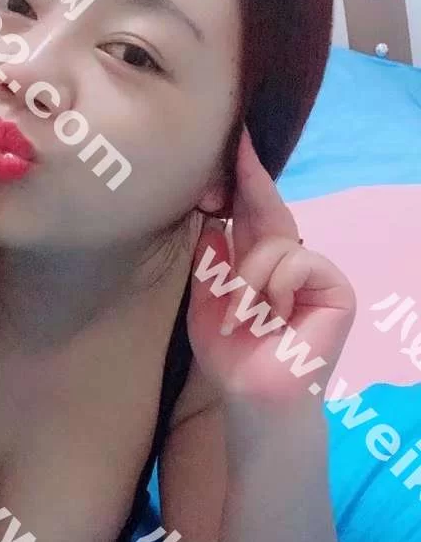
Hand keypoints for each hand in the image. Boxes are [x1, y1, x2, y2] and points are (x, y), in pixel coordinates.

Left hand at [187, 126, 356, 402]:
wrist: (252, 398)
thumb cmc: (231, 357)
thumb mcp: (206, 304)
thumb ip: (211, 263)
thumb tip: (216, 221)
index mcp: (259, 262)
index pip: (253, 214)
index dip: (245, 180)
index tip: (234, 143)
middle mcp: (289, 262)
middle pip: (270, 210)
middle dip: (251, 181)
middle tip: (237, 146)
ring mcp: (315, 274)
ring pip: (276, 244)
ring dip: (248, 280)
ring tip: (243, 317)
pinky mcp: (336, 289)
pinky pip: (297, 261)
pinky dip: (274, 287)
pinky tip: (271, 316)